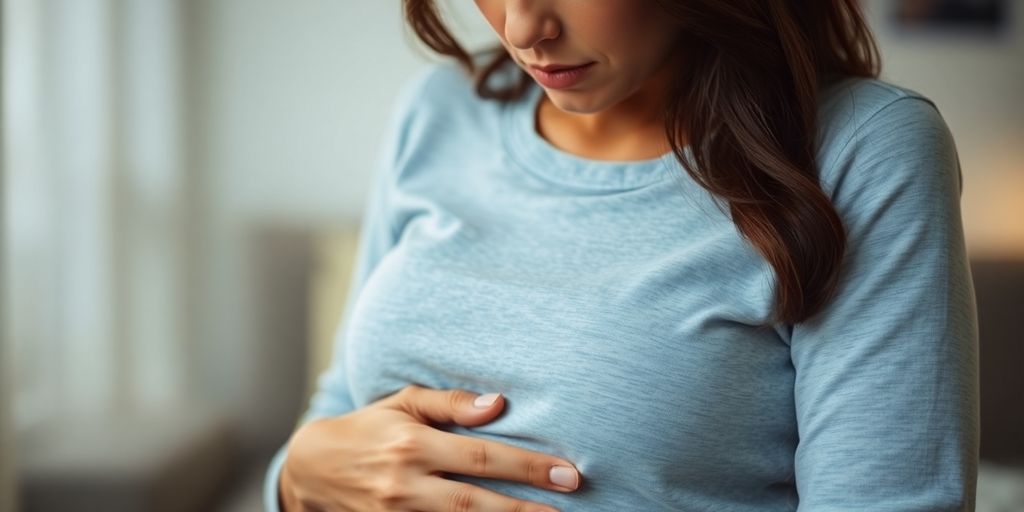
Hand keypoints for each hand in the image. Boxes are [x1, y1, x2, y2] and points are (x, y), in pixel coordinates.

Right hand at [279, 384, 580, 511]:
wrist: (311, 469)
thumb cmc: (369, 428)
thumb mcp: (405, 403)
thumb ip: (452, 405)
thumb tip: (499, 404)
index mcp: (412, 443)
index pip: (481, 457)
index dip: (527, 465)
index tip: (567, 473)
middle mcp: (404, 483)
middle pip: (475, 502)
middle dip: (525, 507)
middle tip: (569, 506)